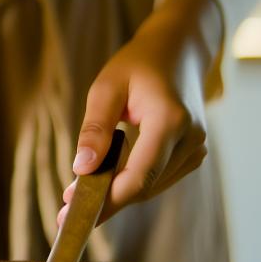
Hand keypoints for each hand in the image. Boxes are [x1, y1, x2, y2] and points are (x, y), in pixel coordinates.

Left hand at [58, 0, 222, 225]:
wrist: (179, 50)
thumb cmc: (139, 63)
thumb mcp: (106, 87)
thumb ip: (94, 129)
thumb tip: (81, 169)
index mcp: (170, 119)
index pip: (140, 175)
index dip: (108, 199)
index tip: (73, 211)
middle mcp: (190, 138)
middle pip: (144, 186)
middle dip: (106, 200)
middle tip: (64, 207)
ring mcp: (196, 148)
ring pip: (151, 187)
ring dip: (117, 192)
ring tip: (81, 191)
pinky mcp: (192, 153)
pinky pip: (158, 178)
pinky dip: (132, 181)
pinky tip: (110, 175)